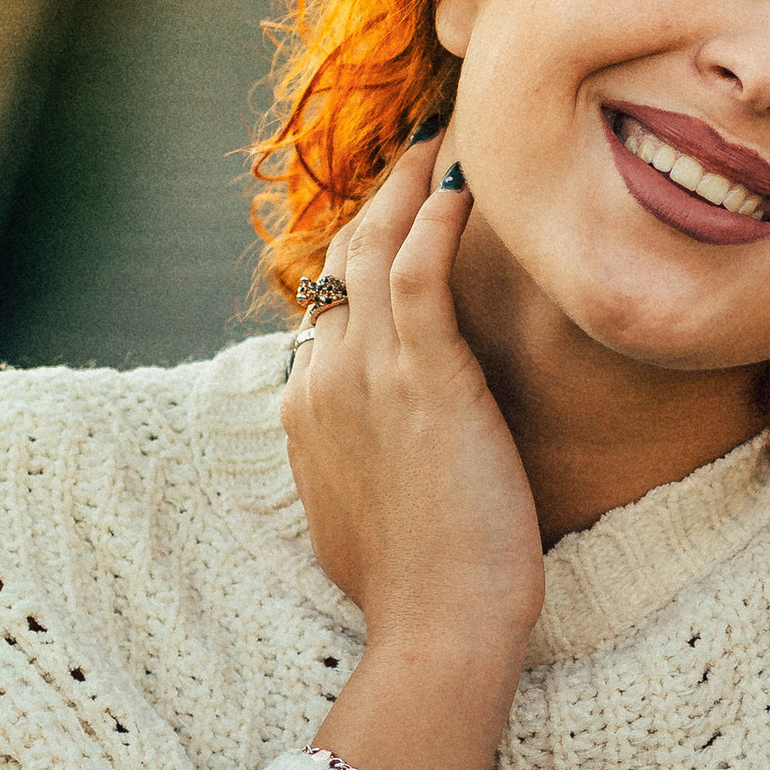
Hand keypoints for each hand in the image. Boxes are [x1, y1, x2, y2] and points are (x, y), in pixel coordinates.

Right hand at [280, 138, 544, 769]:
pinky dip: (435, 219)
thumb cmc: (420, 593)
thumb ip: (356, 475)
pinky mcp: (417, 376)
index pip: (328, 311)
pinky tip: (462, 182)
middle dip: (379, 203)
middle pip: (341, 264)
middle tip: (419, 153)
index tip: (397, 223)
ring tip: (442, 142)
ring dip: (408, 188)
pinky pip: (417, 270)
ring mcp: (363, 375)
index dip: (359, 260)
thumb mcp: (367, 524)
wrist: (438, 627)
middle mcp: (321, 382)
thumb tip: (366, 472)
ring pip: (372, 251)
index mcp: (306, 415)